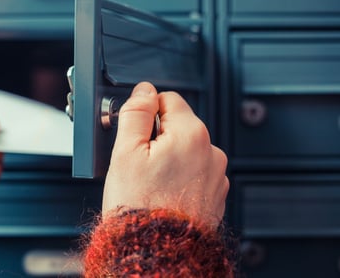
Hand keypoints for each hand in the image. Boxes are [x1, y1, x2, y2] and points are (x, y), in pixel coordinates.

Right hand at [103, 82, 228, 226]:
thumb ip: (136, 113)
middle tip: (138, 163)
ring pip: (186, 150)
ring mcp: (216, 175)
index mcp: (191, 134)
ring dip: (169, 158)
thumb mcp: (125, 152)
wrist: (157, 251)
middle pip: (178, 125)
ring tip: (151, 182)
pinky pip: (195, 172)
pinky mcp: (215, 194)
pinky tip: (163, 192)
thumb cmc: (139, 206)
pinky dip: (180, 177)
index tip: (135, 133)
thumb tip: (144, 90)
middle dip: (157, 137)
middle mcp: (212, 151)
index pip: (168, 99)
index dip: (146, 113)